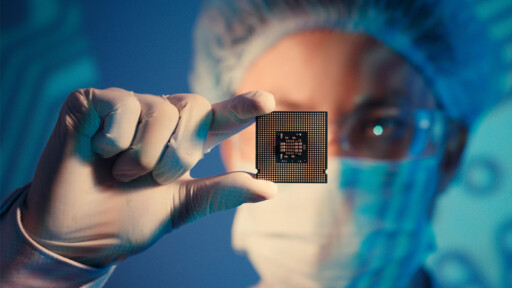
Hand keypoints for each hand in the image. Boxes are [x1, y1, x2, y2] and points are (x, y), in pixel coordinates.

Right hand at [21, 88, 275, 266]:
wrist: (75, 237)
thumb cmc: (126, 220)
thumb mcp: (181, 206)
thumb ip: (221, 192)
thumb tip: (270, 189)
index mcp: (181, 140)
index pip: (220, 118)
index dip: (243, 108)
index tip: (268, 103)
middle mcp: (158, 118)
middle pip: (196, 107)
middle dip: (179, 153)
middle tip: (152, 178)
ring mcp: (126, 107)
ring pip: (160, 110)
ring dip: (143, 155)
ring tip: (119, 172)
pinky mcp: (92, 101)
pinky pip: (121, 106)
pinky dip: (112, 140)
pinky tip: (95, 151)